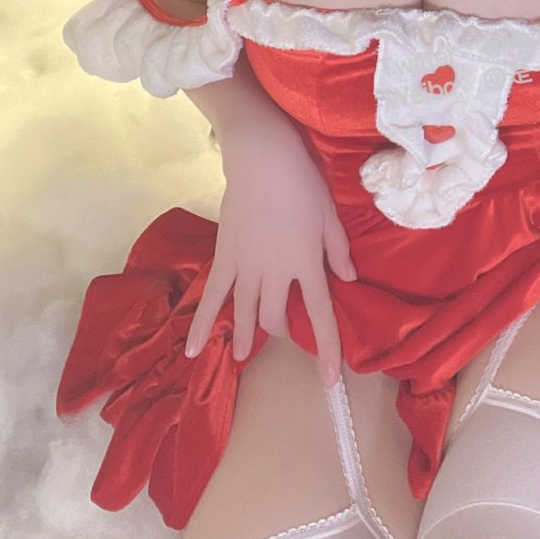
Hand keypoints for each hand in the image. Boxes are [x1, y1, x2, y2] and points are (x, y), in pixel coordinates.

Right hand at [184, 109, 356, 385]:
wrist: (263, 158)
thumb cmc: (303, 182)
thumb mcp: (330, 216)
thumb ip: (338, 251)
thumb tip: (347, 280)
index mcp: (308, 263)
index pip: (320, 315)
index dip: (327, 350)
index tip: (330, 379)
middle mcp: (276, 273)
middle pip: (277, 318)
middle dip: (283, 330)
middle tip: (286, 327)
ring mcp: (247, 268)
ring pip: (245, 314)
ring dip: (246, 336)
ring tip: (241, 354)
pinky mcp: (224, 258)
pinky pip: (212, 296)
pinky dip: (201, 324)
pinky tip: (192, 349)